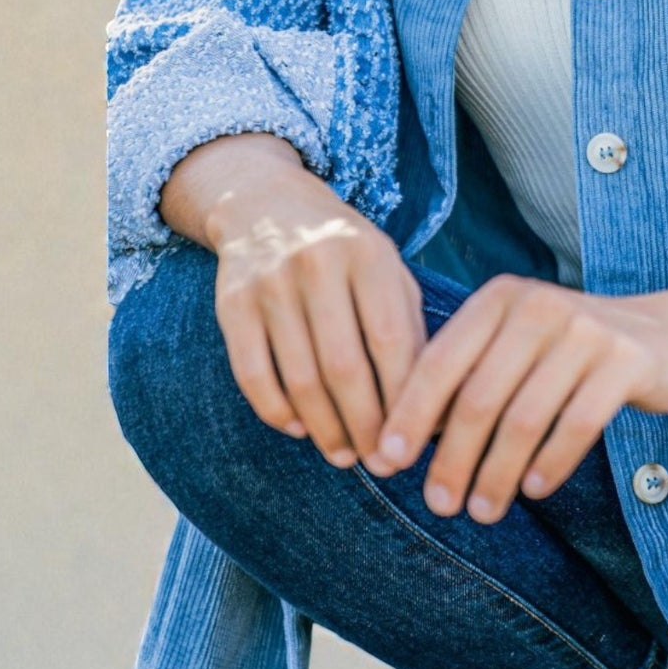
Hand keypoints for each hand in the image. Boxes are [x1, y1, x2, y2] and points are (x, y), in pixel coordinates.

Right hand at [173, 134, 426, 470]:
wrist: (267, 204)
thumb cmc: (345, 250)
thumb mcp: (387, 269)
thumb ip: (410, 327)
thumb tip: (435, 406)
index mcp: (368, 254)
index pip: (391, 342)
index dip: (403, 401)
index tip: (411, 444)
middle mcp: (319, 263)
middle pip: (345, 367)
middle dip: (366, 426)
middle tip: (379, 464)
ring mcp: (271, 283)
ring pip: (300, 378)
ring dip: (325, 429)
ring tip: (344, 454)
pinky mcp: (233, 304)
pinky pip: (253, 375)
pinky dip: (277, 412)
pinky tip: (299, 429)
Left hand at [363, 274, 667, 522]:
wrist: (666, 333)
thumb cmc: (570, 351)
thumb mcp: (515, 346)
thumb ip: (467, 377)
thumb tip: (400, 443)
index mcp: (500, 299)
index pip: (440, 361)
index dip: (408, 415)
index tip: (386, 464)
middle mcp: (538, 306)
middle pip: (479, 397)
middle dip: (451, 458)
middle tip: (439, 505)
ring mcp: (585, 330)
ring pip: (524, 417)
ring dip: (498, 473)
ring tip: (483, 511)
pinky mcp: (625, 360)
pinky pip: (577, 424)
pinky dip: (551, 463)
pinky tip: (535, 491)